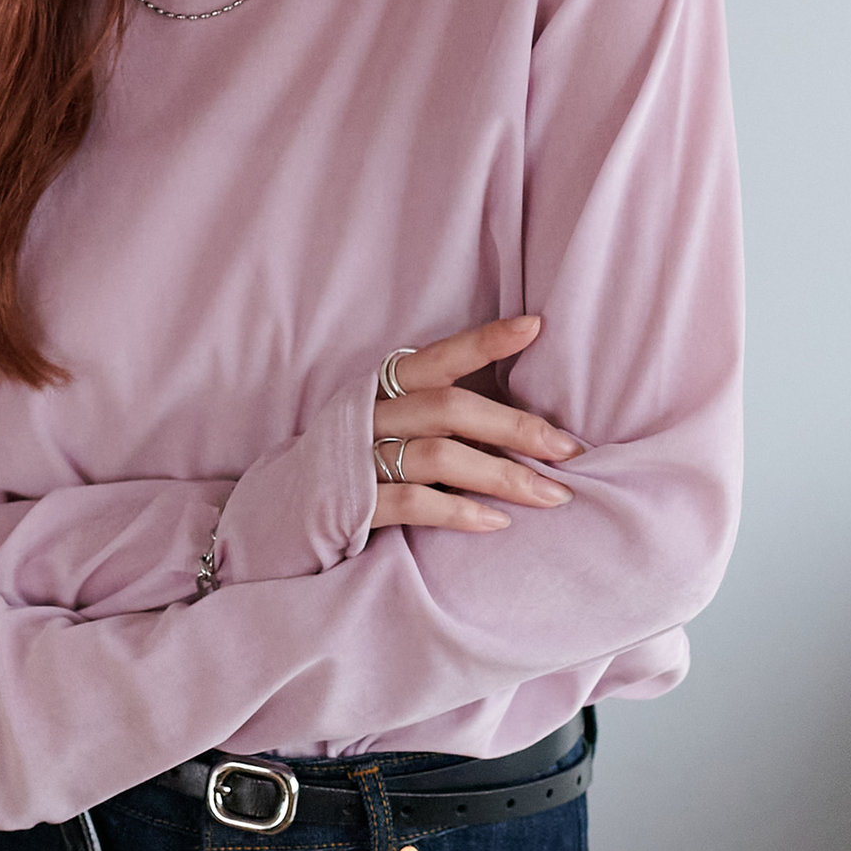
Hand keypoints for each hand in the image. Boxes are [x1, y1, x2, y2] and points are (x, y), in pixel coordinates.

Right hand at [370, 315, 582, 533]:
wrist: (281, 514)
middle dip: (516, 427)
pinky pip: (413, 502)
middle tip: (568, 450)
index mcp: (379, 389)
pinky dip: (459, 511)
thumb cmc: (355, 466)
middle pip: (450, 408)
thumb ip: (436, 418)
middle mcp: (368, 415)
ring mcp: (357, 459)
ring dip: (503, 476)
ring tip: (551, 495)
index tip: (535, 327)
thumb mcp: (386, 427)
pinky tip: (497, 523)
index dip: (484, 341)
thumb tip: (524, 423)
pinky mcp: (352, 504)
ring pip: (439, 455)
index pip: (437, 358)